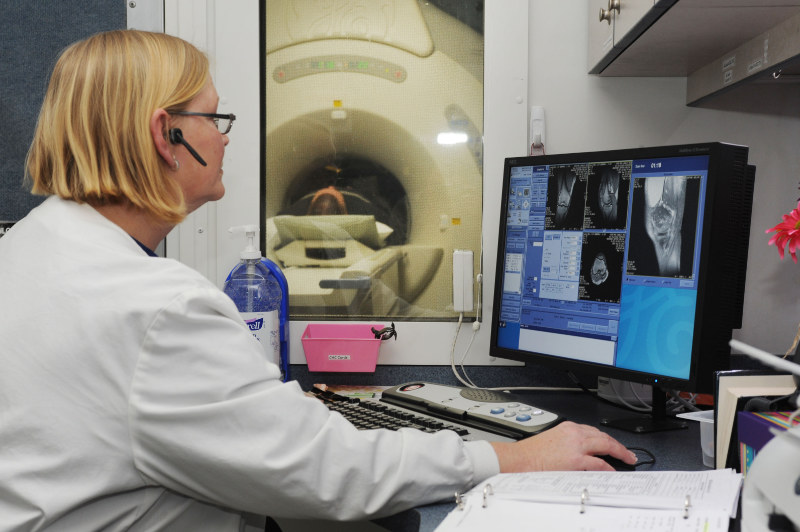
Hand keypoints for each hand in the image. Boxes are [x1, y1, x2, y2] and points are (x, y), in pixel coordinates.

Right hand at [489, 421, 635, 471]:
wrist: (520, 459)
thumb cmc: (531, 453)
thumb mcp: (552, 440)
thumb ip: (568, 442)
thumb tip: (581, 453)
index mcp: (568, 427)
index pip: (593, 431)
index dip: (606, 438)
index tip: (612, 444)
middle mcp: (574, 433)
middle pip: (603, 436)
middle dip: (618, 445)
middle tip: (627, 453)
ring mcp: (576, 446)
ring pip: (605, 445)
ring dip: (619, 453)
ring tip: (627, 459)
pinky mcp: (576, 460)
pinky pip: (599, 463)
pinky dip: (608, 467)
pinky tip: (613, 471)